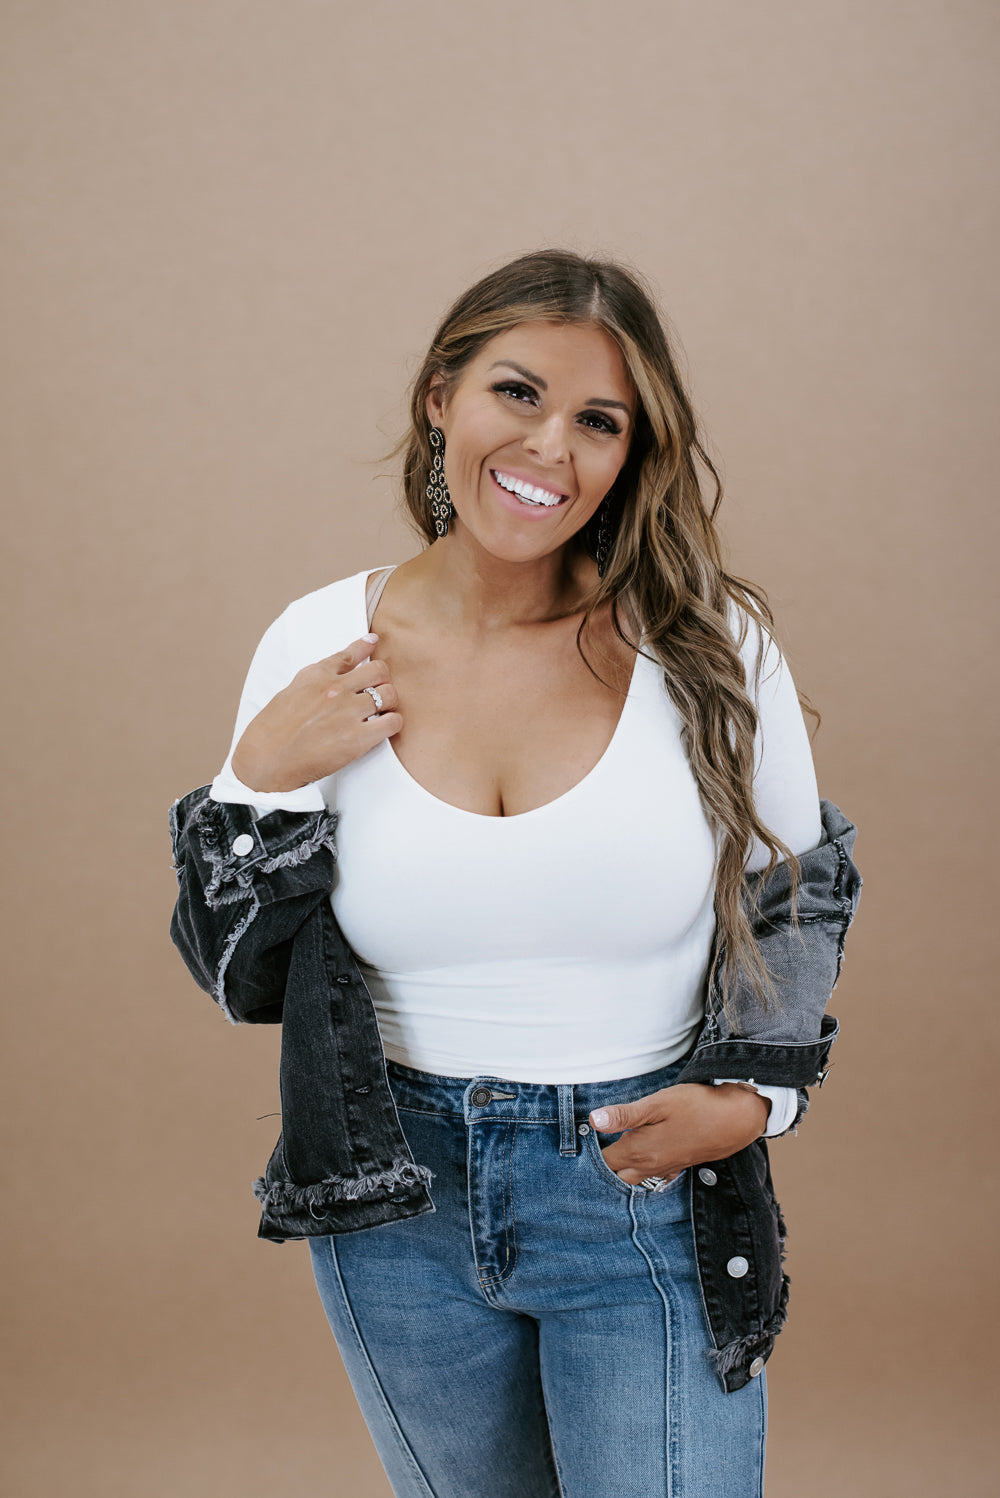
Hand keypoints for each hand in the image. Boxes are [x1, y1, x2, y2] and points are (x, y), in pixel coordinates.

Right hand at [231, 636, 402, 791]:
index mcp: (316, 675)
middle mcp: (335, 688)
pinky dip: (392, 723)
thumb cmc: (272, 731)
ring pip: (389, 694)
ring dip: (388, 703)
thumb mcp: (290, 693)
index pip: (349, 653)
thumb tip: (330, 677)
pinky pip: (392, 721)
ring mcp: (348, 711)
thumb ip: (314, 683)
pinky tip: (383, 728)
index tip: (373, 642)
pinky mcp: (358, 738)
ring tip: (380, 713)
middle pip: (379, 670)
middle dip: (382, 680)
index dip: (366, 646)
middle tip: (377, 692)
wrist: (266, 760)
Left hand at [589, 1083, 770, 1185]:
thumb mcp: (657, 1104)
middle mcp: (650, 1165)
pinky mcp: (678, 1165)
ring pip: (634, 1178)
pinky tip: (640, 1161)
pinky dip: (642, 1172)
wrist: (736, 1120)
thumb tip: (594, 1120)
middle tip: (588, 1152)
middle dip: (601, 1166)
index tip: (578, 1143)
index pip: (603, 1161)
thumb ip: (624, 1115)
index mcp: (640, 1151)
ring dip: (621, 1170)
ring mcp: (666, 1168)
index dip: (589, 1153)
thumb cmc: (696, 1107)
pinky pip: (654, 1176)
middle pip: (616, 1174)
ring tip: (609, 1156)